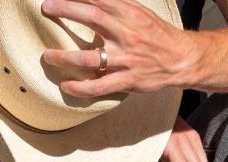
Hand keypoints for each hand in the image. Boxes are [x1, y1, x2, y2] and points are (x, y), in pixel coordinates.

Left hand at [40, 0, 187, 96]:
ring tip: (48, 56)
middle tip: (46, 8)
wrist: (181, 59)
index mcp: (129, 13)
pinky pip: (99, 86)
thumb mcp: (139, 13)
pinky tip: (67, 86)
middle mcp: (126, 33)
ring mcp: (126, 58)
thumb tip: (93, 1)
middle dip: (65, 10)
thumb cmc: (156, 35)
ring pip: (89, 57)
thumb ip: (115, 7)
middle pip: (91, 16)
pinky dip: (80, 88)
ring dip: (65, 57)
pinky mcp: (128, 80)